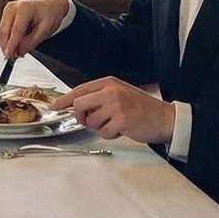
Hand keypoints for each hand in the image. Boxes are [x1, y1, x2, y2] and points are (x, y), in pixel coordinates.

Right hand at [0, 0, 73, 58]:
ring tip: (17, 52)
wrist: (50, 4)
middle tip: (14, 57)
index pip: (15, 30)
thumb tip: (19, 52)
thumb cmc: (50, 14)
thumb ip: (31, 42)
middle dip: (6, 47)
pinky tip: (16, 44)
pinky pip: (3, 30)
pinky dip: (7, 40)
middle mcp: (13, 7)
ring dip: (6, 44)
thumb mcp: (45, 30)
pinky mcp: (6, 15)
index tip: (9, 56)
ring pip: (1, 32)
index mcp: (25, 8)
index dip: (11, 45)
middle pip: (4, 31)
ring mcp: (8, 10)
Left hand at [49, 77, 175, 143]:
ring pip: (91, 122)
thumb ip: (100, 97)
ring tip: (116, 123)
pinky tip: (123, 129)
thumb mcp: (119, 94)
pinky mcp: (122, 121)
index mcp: (109, 83)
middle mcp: (111, 92)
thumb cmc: (141, 108)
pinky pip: (103, 133)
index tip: (54, 106)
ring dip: (100, 127)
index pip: (80, 90)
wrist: (164, 118)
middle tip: (91, 121)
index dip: (64, 99)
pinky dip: (111, 135)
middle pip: (79, 105)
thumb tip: (76, 106)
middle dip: (81, 117)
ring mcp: (116, 106)